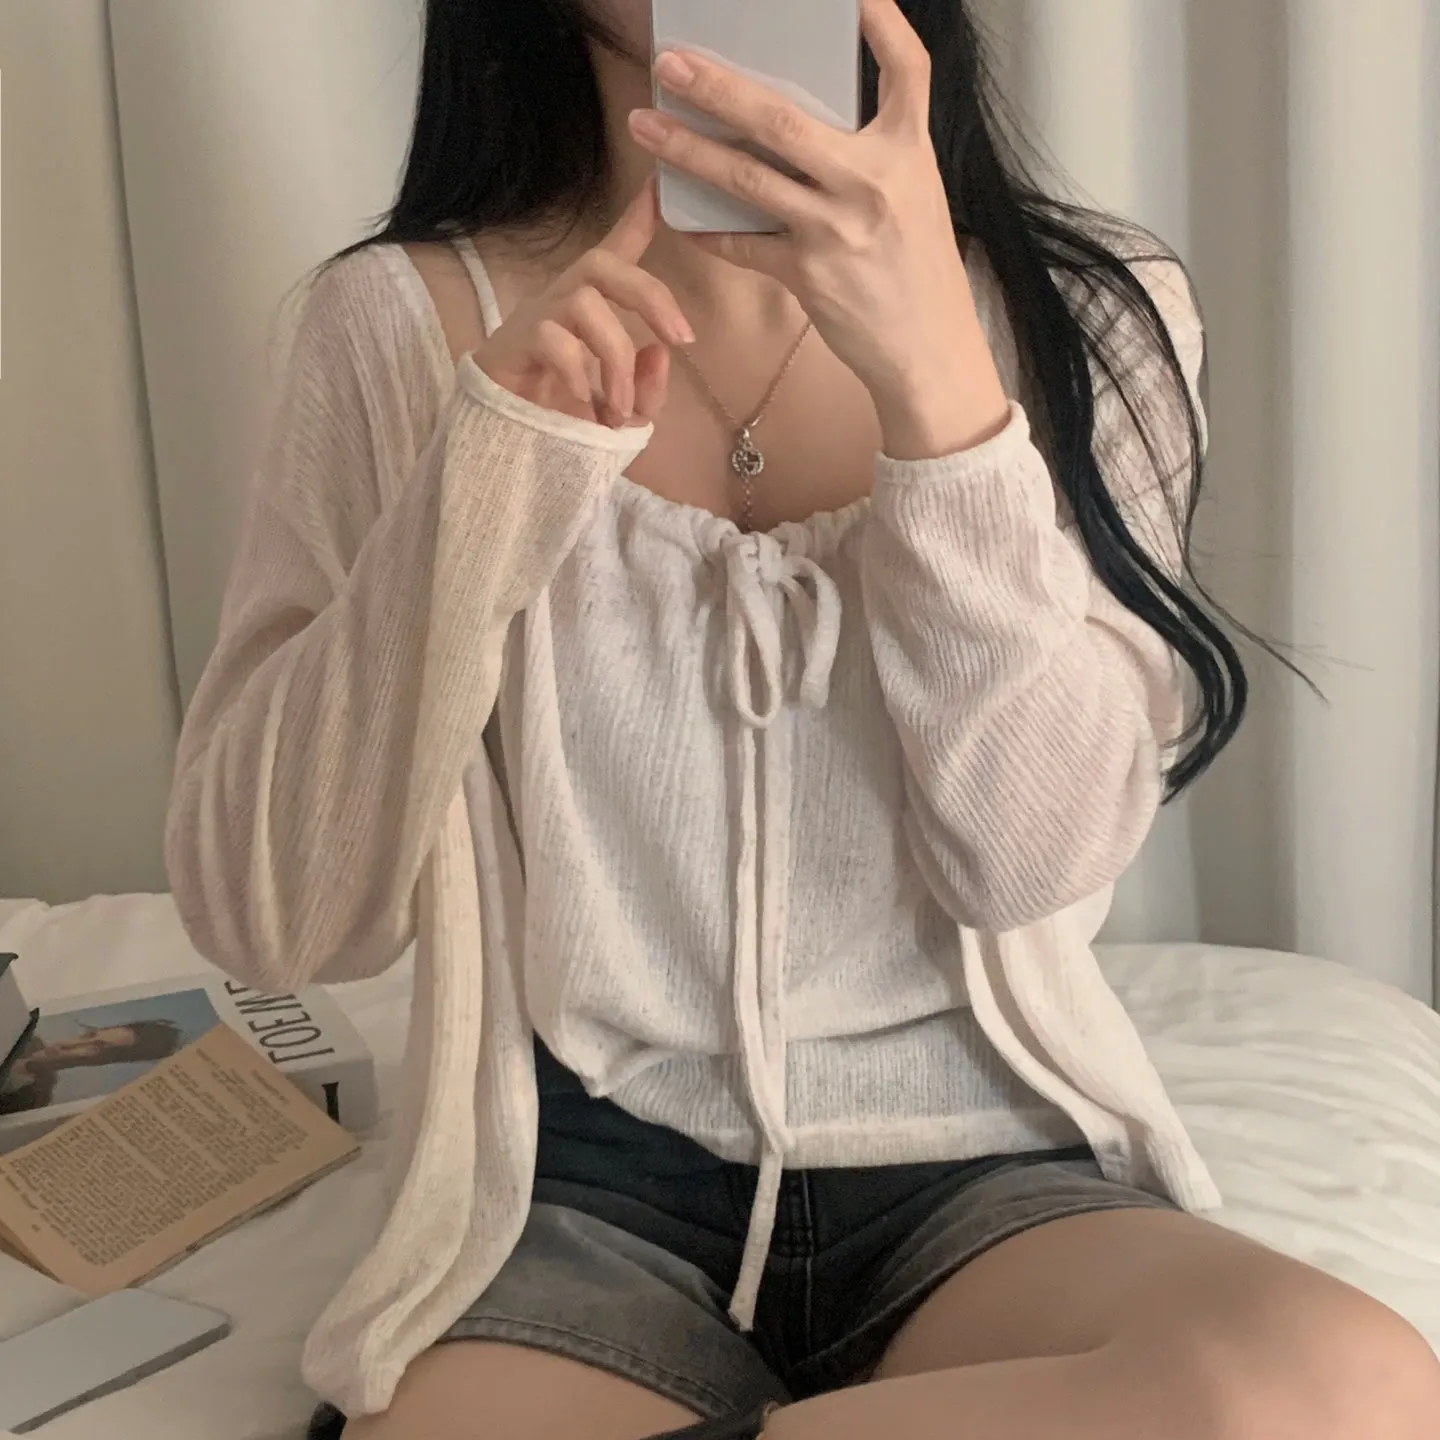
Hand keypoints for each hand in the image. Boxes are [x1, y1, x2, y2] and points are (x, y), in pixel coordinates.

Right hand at [475, 177, 694, 429]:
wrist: (505, 446)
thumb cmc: (564, 418)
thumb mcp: (623, 411)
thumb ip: (648, 388)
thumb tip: (658, 352)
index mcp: (592, 306)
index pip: (616, 249)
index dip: (639, 215)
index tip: (662, 183)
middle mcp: (563, 298)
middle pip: (604, 263)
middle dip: (650, 296)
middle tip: (682, 339)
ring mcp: (535, 318)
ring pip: (584, 304)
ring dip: (615, 357)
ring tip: (618, 408)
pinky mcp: (512, 344)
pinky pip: (551, 340)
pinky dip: (577, 372)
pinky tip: (583, 401)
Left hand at [628, 0, 1010, 458]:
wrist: (930, 350)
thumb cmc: (919, 270)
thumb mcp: (915, 195)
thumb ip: (870, 155)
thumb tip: (804, 123)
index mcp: (909, 151)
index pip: (907, 68)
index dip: (882, 22)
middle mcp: (871, 182)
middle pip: (782, 120)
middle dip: (718, 87)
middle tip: (670, 64)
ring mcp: (836, 229)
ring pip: (746, 177)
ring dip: (686, 150)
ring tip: (645, 125)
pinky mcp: (808, 275)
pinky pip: (743, 243)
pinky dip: (706, 229)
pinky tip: (677, 214)